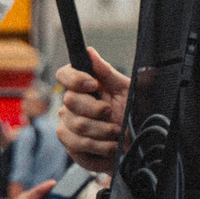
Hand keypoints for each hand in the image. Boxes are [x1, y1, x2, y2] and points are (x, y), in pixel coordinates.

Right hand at [55, 49, 129, 174]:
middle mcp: (71, 104)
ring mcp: (68, 125)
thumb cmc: (130, 115)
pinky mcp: (71, 146)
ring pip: (77, 124)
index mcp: (83, 86)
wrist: (134, 145)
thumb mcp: (125, 91)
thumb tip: (90, 52)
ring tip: (116, 132)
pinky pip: (78, 144)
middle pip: (70, 100)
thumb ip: (107, 73)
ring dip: (102, 130)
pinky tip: (111, 146)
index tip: (92, 84)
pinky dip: (100, 146)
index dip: (74, 78)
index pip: (64, 75)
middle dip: (96, 109)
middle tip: (111, 113)